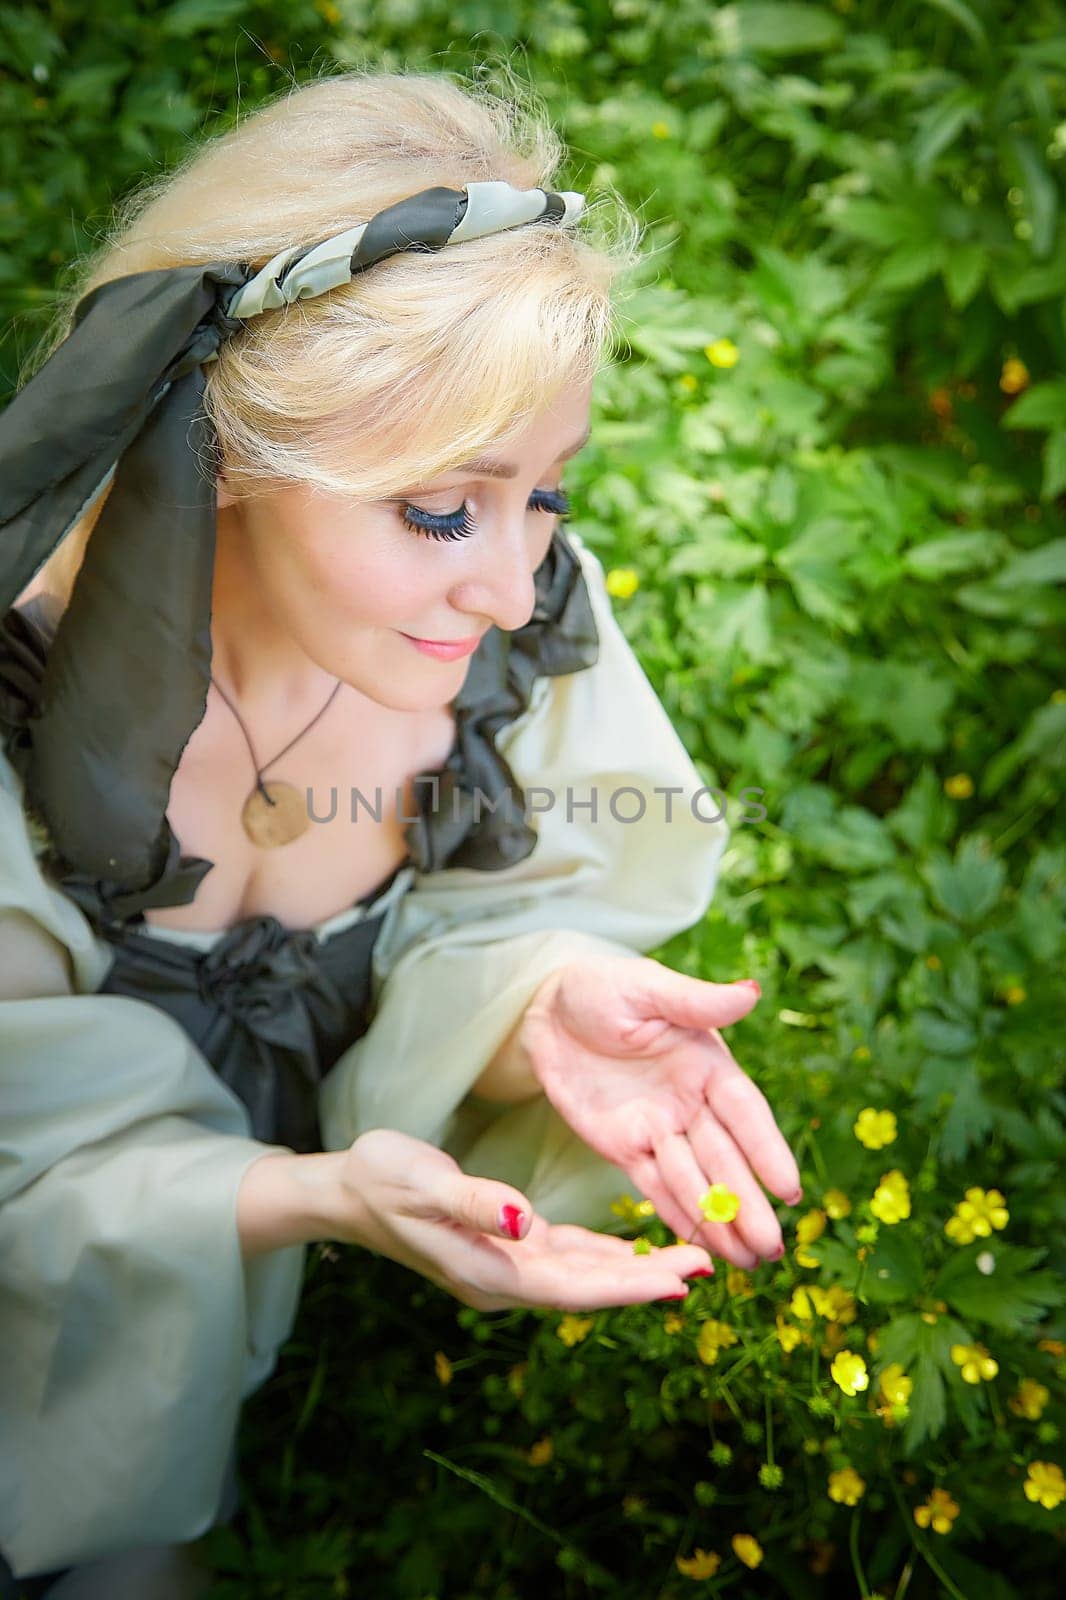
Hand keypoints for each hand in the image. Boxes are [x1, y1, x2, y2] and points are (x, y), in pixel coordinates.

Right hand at [339, 1128, 715, 1311]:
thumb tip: (523, 1221)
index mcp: (486, 1272)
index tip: (678, 1282)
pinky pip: (565, 1259)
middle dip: (646, 1280)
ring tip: (688, 1262)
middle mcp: (502, 1280)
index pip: (571, 1286)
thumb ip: (474, 1201)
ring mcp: (504, 1268)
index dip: (627, 1286)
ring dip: (632, 1271)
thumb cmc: (379, 1180)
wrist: (344, 1193)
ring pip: (582, 1276)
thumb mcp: (422, 1181)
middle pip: (586, 1287)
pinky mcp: (506, 1248)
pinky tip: (634, 1252)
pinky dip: (603, 1257)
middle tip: (707, 1268)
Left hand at [518, 955, 801, 1267]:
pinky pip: (654, 1186)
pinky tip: (704, 1249)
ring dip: (721, 1222)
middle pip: (724, 1159)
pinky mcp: (623, 1146)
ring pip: (694, 1181)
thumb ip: (696, 1001)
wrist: (546, 1007)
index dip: (766, 1150)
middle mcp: (690, 1101)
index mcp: (707, 1062)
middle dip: (748, 1204)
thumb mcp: (647, 988)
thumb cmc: (603, 986)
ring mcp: (658, 1127)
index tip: (790, 1190)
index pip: (744, 1112)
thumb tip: (752, 993)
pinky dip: (678, 1215)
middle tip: (774, 1249)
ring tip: (750, 1263)